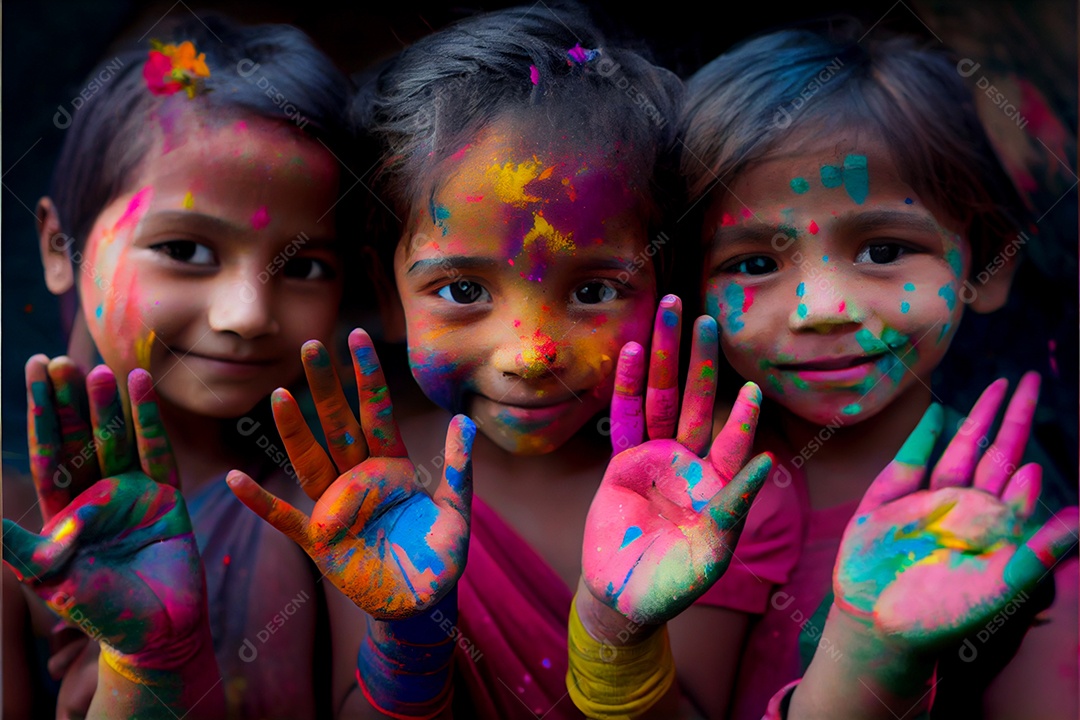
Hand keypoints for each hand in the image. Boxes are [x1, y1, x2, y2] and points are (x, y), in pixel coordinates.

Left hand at [4, 358, 204, 665]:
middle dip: (68, 401)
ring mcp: (134, 493)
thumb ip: (15, 545)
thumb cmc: (100, 611)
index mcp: (63, 511)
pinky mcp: (167, 498)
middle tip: (58, 362)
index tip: (35, 371)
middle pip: (80, 437)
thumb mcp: (46, 577)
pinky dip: (149, 421)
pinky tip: (141, 390)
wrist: (157, 633)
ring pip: (117, 439)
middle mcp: (97, 495)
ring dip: (107, 407)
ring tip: (100, 373)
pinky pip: (158, 452)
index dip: (41, 412)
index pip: (48, 451)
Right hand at [227, 329, 475, 619]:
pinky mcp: (319, 540)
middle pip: (338, 424)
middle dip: (326, 386)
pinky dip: (259, 502)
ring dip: (294, 430)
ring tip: (280, 395)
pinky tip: (236, 480)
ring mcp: (335, 506)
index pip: (376, 411)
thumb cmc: (439, 555)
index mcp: (390, 466)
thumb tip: (463, 421)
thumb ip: (458, 468)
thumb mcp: (455, 511)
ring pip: (309, 460)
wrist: (421, 603)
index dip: (367, 376)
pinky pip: (285, 517)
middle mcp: (358, 478)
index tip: (356, 335)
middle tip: (312, 344)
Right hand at [582, 296, 772, 624]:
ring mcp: (654, 458)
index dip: (742, 418)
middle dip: (700, 360)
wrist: (625, 599)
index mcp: (718, 484)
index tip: (754, 389)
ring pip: (660, 397)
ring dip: (663, 356)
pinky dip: (625, 386)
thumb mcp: (713, 551)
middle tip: (705, 318)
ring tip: (668, 312)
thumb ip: (736, 505)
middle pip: (696, 401)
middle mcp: (688, 462)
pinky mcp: (621, 462)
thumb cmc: (675, 584)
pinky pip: (624, 417)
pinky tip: (629, 352)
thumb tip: (768, 462)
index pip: (733, 441)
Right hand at [834, 372, 1079, 649]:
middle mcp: (963, 510)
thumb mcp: (1000, 585)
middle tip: (1030, 381)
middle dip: (1011, 418)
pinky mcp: (887, 502)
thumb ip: (1040, 550)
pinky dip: (921, 437)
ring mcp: (925, 503)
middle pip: (992, 452)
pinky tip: (937, 414)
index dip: (1029, 448)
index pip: (1016, 477)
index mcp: (991, 528)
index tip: (1042, 415)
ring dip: (976, 419)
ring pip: (956, 450)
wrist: (879, 629)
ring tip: (998, 387)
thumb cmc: (943, 617)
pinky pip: (907, 462)